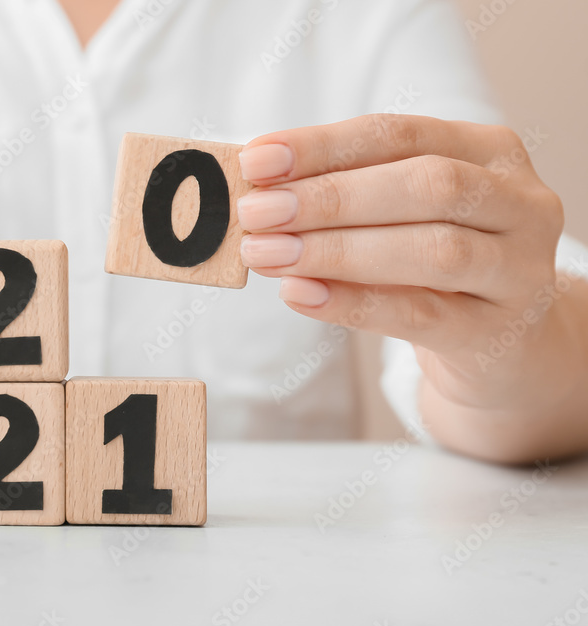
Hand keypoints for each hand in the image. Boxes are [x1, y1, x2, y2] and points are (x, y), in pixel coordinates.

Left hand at [235, 114, 571, 409]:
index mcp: (489, 151)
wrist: (504, 343)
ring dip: (337, 250)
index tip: (255, 160)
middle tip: (256, 212)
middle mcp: (519, 202)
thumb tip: (257, 188)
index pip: (399, 134)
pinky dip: (353, 304)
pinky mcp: (496, 332)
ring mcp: (518, 269)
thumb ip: (344, 196)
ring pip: (432, 251)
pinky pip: (421, 315)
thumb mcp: (401, 215)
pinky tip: (300, 294)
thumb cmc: (436, 265)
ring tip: (267, 253)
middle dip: (330, 197)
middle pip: (425, 185)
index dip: (323, 145)